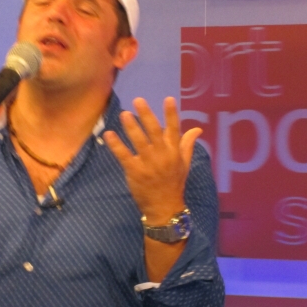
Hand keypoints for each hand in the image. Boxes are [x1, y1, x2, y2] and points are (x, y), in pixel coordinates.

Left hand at [103, 97, 200, 223]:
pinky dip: (116, 145)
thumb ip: (187, 144)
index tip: (168, 99)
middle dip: (147, 115)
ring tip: (124, 114)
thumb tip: (197, 128)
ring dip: (131, 127)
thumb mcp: (184, 164)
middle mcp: (163, 156)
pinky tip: (109, 134)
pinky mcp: (135, 172)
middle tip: (138, 100)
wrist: (164, 207)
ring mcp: (148, 164)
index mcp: (174, 152)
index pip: (175, 130)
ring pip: (139, 142)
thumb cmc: (173, 183)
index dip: (172, 114)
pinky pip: (124, 156)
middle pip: (155, 132)